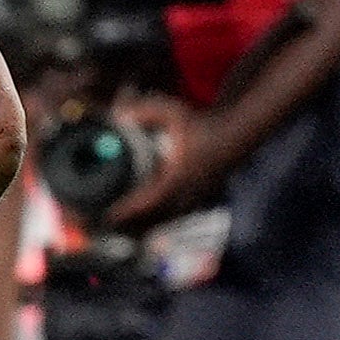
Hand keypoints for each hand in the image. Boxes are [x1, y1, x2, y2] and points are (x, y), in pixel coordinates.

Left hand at [101, 88, 247, 232]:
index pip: (145, 203)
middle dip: (127, 226)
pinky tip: (145, 222)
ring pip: (164, 222)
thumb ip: (143, 112)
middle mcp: (185, 193)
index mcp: (176, 178)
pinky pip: (174, 217)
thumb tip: (117, 116)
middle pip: (152, 220)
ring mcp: (194, 198)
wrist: (238, 132)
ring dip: (142, 227)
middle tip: (102, 226)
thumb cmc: (204, 122)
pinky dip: (157, 222)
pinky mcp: (199, 198)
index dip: (124, 212)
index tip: (104, 218)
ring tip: (118, 228)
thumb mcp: (171, 111)